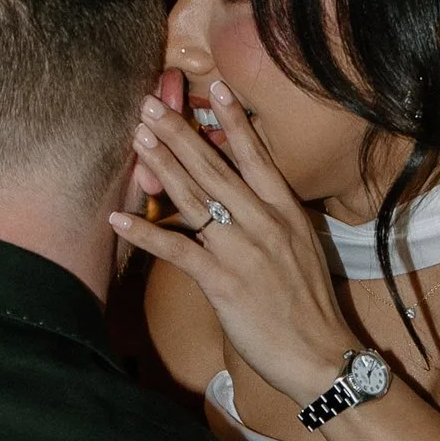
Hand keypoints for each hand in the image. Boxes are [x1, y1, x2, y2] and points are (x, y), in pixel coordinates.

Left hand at [111, 90, 366, 410]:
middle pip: (216, 168)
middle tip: (150, 105)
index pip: (256, 156)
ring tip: (137, 140)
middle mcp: (264, 223)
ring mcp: (243, 251)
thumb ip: (273, 222)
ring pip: (195, 198)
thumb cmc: (310, 308)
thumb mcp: (301, 251)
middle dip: (180, 134)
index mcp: (286, 212)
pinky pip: (177, 251)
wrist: (321, 355)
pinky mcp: (223, 282)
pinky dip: (145, 234)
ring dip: (162, 166)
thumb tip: (246, 202)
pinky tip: (118, 219)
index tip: (213, 85)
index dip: (232, 120)